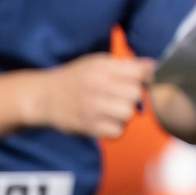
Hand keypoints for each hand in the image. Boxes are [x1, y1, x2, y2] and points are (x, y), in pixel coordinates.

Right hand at [30, 53, 153, 139]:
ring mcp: (91, 108)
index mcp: (100, 67)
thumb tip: (152, 66)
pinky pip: (118, 131)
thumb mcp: (96, 63)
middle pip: (136, 95)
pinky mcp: (88, 126)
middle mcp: (96, 86)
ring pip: (128, 114)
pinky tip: (106, 120)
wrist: (43, 97)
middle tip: (123, 97)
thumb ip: (125, 65)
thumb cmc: (75, 79)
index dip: (146, 78)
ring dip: (125, 113)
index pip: (138, 72)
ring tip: (113, 109)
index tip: (142, 81)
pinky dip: (115, 128)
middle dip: (134, 97)